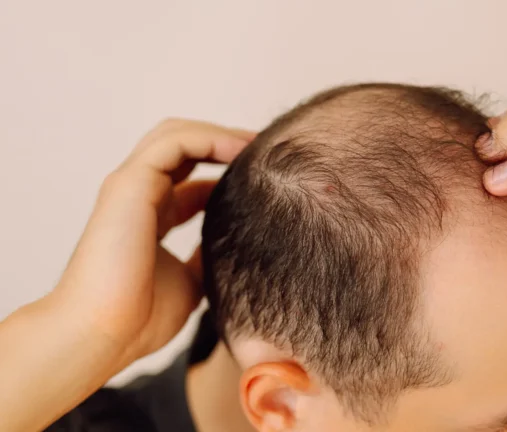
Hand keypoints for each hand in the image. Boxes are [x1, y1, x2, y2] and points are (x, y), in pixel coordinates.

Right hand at [53, 119, 254, 361]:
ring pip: (178, 135)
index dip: (229, 173)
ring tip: (259, 144)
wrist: (103, 335)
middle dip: (226, 143)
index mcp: (151, 216)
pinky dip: (211, 139)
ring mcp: (132, 186)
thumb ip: (210, 255)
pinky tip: (241, 151)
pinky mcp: (129, 184)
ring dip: (221, 135)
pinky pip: (175, 143)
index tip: (270, 178)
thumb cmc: (140, 319)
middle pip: (185, 147)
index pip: (192, 178)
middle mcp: (140, 194)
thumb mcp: (193, 281)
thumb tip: (243, 242)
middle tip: (269, 152)